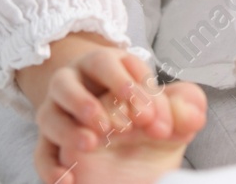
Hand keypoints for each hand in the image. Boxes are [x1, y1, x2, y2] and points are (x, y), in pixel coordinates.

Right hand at [30, 45, 204, 183]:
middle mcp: (77, 86)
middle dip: (88, 101)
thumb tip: (194, 113)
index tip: (152, 117)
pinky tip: (68, 179)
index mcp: (108, 67)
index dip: (133, 87)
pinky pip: (41, 153)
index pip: (114, 64)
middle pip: (68, 82)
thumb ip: (184, 108)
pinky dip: (51, 167)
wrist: (128, 157)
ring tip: (92, 144)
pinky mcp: (51, 146)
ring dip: (69, 128)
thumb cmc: (147, 122)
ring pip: (49, 114)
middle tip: (117, 126)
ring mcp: (59, 115)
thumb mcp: (169, 115)